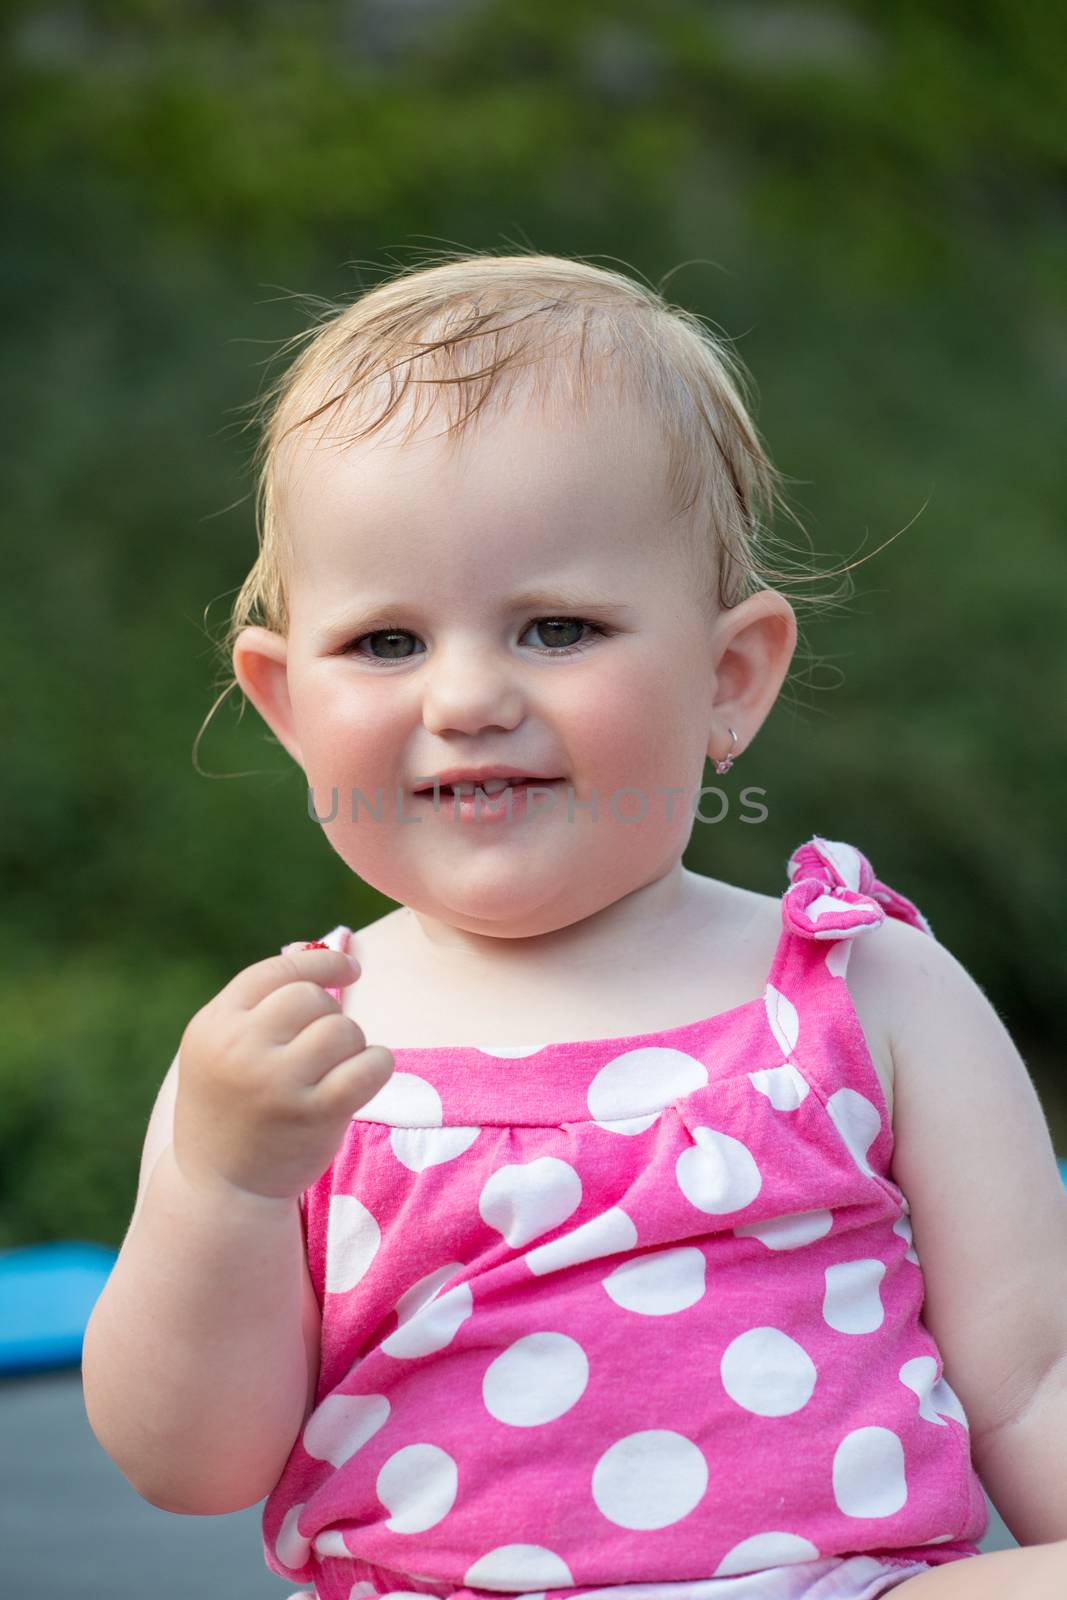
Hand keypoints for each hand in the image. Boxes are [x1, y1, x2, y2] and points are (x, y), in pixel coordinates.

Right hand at [173, 944, 393, 1202]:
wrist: (218, 1189)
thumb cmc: (231, 1107)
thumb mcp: (222, 1048)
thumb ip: (262, 1003)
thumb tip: (326, 948)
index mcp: (214, 1025)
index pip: (278, 972)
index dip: (322, 964)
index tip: (350, 970)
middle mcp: (240, 1048)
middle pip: (312, 997)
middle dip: (329, 1015)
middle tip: (323, 1048)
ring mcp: (277, 1082)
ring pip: (343, 1029)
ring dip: (352, 1045)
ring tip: (334, 1071)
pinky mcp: (313, 1114)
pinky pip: (369, 1065)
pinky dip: (377, 1066)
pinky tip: (365, 1078)